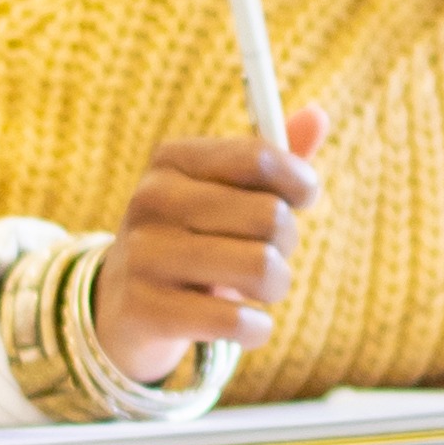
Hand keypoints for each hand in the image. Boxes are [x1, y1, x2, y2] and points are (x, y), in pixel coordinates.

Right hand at [89, 110, 327, 382]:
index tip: (304, 198)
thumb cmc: (194, 240)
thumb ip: (272, 160)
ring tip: (259, 290)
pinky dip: (256, 329)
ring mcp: (143, 254)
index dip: (299, 181)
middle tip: (268, 253)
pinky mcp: (144, 309)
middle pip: (269, 215)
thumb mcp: (225, 194)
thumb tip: (319, 115)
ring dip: (276, 286)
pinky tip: (245, 324)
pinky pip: (235, 321)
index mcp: (172, 159)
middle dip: (286, 242)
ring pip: (260, 268)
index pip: (258, 157)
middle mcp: (152, 199)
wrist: (124, 308)